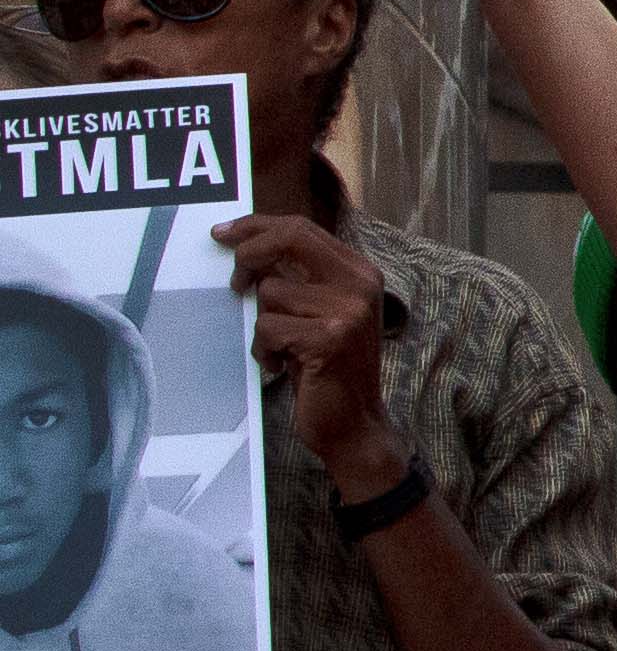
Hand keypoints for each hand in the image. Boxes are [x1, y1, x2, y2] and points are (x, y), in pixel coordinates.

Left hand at [217, 214, 406, 491]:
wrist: (355, 423)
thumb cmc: (328, 369)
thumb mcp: (322, 314)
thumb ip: (301, 280)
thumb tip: (249, 252)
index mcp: (359, 271)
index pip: (301, 228)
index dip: (257, 226)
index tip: (222, 233)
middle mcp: (359, 282)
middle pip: (290, 238)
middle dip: (249, 255)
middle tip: (235, 284)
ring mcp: (348, 309)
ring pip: (271, 292)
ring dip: (262, 325)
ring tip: (280, 349)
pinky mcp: (329, 338)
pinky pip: (269, 327)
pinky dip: (265, 349)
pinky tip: (282, 365)